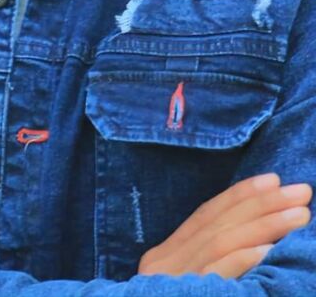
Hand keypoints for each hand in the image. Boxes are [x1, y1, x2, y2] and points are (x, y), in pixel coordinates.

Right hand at [138, 173, 311, 278]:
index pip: (205, 216)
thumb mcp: (188, 285)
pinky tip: (269, 250)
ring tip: (300, 216)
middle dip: (262, 204)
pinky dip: (244, 259)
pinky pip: (218, 275)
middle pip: (218, 225)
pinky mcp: (188, 295)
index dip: (239, 195)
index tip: (272, 180)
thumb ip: (208, 263)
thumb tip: (254, 239)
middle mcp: (163, 264)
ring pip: (222, 243)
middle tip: (301, 191)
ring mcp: (173, 281)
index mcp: (163, 258)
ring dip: (265, 226)